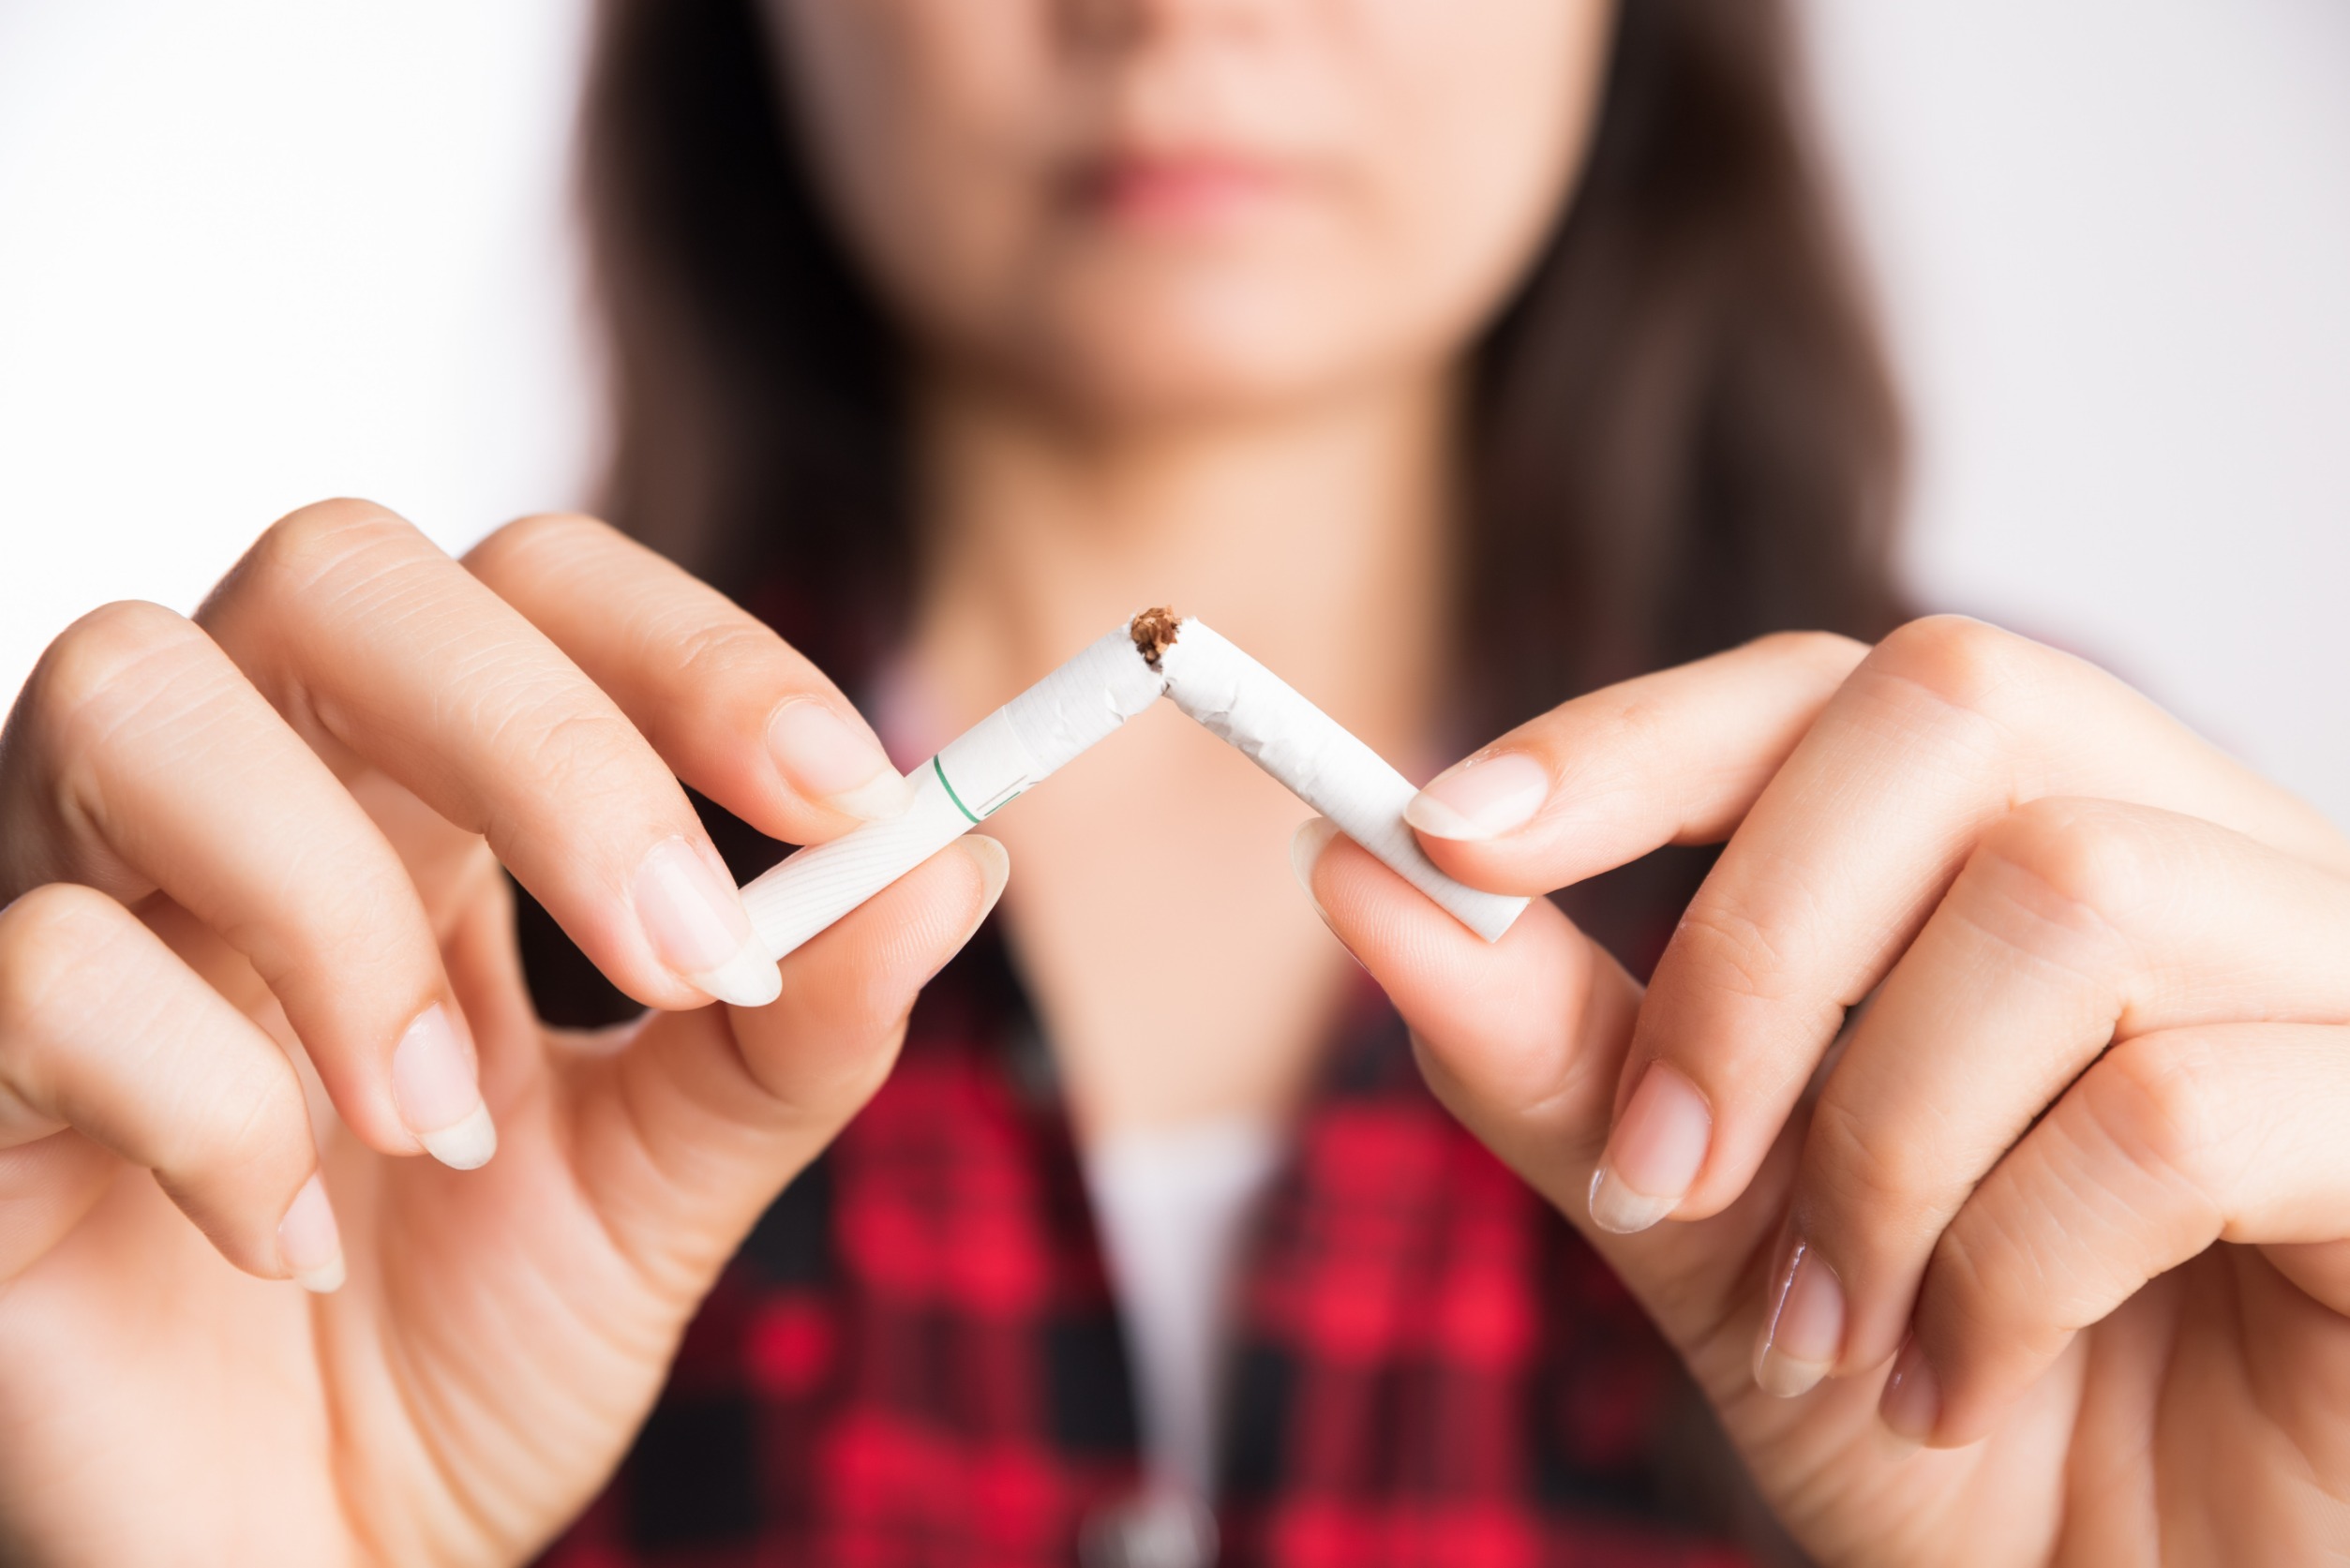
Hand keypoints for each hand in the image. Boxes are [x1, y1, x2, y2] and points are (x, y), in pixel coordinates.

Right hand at [0, 501, 1004, 1565]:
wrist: (315, 1558)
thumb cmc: (474, 1351)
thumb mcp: (670, 1182)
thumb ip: (799, 1027)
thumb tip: (959, 859)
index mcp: (427, 801)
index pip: (539, 586)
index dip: (693, 649)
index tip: (851, 792)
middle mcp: (249, 801)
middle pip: (339, 574)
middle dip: (539, 738)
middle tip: (678, 950)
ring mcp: (81, 905)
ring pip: (134, 696)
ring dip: (336, 909)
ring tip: (437, 1122)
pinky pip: (38, 969)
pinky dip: (201, 1099)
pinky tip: (279, 1243)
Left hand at [1296, 617, 2349, 1565]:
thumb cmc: (1945, 1414)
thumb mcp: (1711, 1229)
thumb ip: (1562, 1053)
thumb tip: (1363, 876)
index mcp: (2040, 845)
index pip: (1834, 682)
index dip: (1634, 730)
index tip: (1439, 829)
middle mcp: (2207, 856)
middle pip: (1952, 706)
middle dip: (1752, 950)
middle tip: (1664, 1172)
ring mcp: (2334, 978)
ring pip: (2064, 897)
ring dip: (1879, 1148)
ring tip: (1841, 1329)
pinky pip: (2185, 1102)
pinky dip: (2011, 1262)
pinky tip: (1960, 1379)